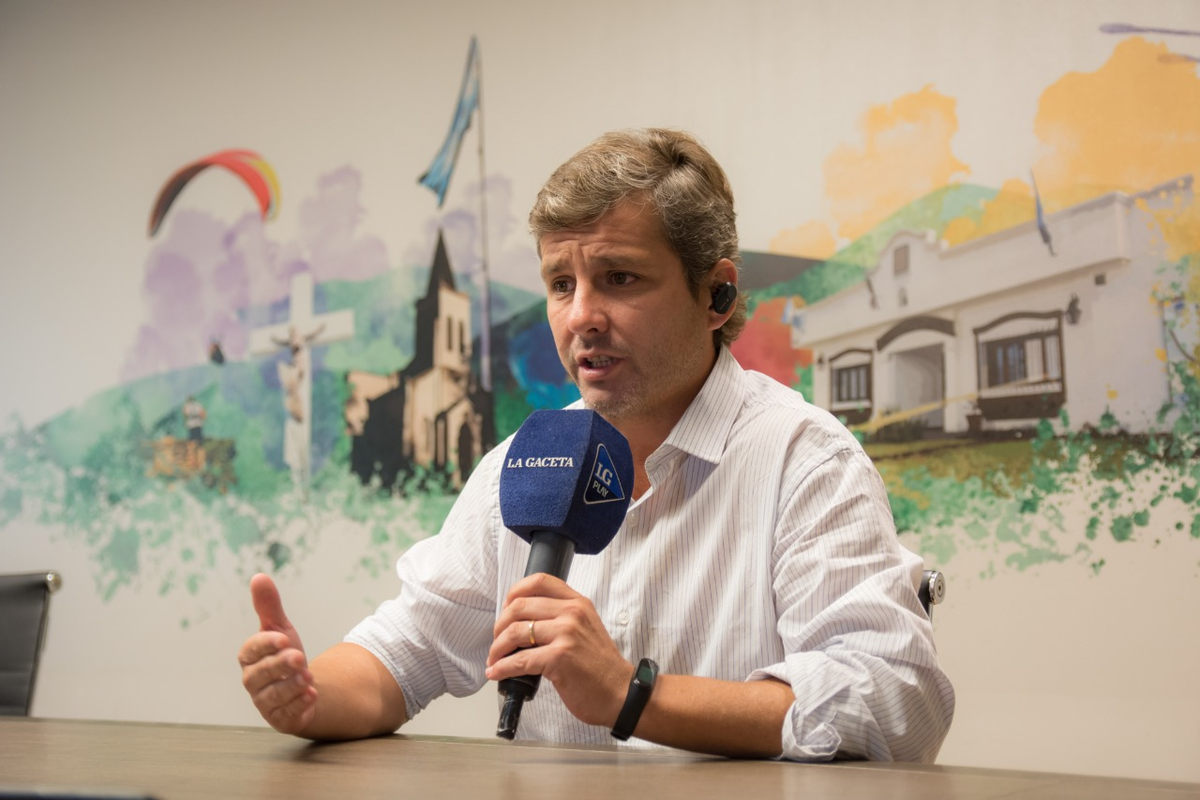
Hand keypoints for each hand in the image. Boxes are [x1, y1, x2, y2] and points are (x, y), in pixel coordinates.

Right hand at [237, 573, 316, 734]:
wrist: (302, 686)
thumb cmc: (286, 654)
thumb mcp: (281, 629)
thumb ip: (269, 607)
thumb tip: (259, 577)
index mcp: (250, 658)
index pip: (251, 650)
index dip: (266, 644)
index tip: (284, 638)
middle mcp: (253, 681)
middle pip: (261, 674)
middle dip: (280, 666)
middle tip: (299, 658)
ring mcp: (265, 702)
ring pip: (274, 696)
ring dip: (292, 687)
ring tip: (309, 679)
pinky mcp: (280, 718)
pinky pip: (287, 714)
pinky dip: (299, 706)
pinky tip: (312, 696)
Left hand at [485, 573, 633, 727]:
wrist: (621, 692)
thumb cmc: (600, 666)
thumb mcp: (586, 628)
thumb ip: (562, 618)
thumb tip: (524, 622)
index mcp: (578, 603)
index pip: (539, 581)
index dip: (514, 593)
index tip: (506, 610)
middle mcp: (572, 613)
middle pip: (520, 606)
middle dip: (500, 625)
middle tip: (497, 640)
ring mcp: (566, 634)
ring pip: (515, 632)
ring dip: (497, 648)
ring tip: (495, 659)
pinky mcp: (559, 658)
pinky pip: (519, 660)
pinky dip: (501, 667)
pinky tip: (496, 673)